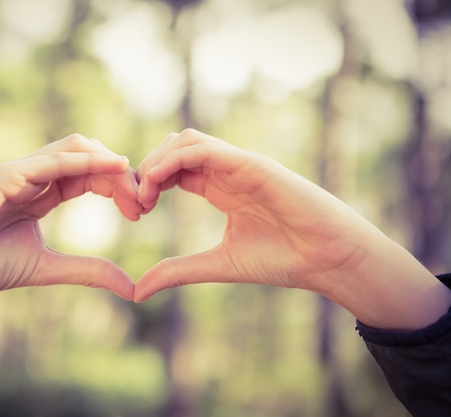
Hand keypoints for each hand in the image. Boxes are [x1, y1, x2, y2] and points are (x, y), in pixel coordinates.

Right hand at [0, 135, 139, 332]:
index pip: (91, 177)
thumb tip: (131, 287)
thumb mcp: (47, 267)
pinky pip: (51, 159)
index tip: (141, 212)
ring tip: (132, 185)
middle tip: (143, 203)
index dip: (120, 189)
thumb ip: (88, 270)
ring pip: (74, 148)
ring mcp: (20, 172)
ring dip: (109, 162)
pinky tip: (113, 166)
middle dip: (121, 176)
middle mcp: (35, 177)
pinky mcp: (6, 174)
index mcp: (43, 193)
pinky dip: (84, 160)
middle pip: (90, 159)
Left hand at [133, 129, 450, 329]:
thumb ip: (178, 271)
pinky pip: (204, 148)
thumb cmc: (282, 260)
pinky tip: (158, 183)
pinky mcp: (251, 164)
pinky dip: (175, 159)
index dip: (149, 183)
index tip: (136, 211)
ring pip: (186, 140)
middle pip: (174, 148)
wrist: (327, 260)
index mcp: (220, 189)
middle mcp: (227, 171)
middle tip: (135, 201)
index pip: (173, 170)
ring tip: (145, 193)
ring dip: (157, 160)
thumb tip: (137, 291)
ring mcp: (239, 164)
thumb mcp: (217, 265)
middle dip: (147, 168)